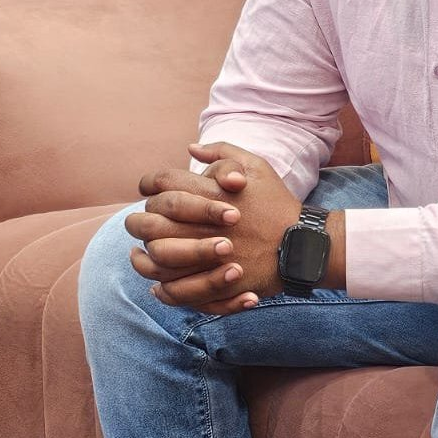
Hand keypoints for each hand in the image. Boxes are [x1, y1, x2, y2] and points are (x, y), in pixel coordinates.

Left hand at [127, 143, 301, 313]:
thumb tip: (191, 148)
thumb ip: (222, 152)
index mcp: (211, 193)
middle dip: (137, 222)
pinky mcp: (215, 283)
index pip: (162, 183)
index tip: (147, 190)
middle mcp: (204, 224)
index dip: (149, 184)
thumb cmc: (277, 203)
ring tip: (138, 255)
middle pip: (150, 222)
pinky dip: (161, 289)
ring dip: (142, 257)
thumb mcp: (257, 166)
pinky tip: (156, 284)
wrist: (302, 244)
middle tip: (135, 223)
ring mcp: (209, 256)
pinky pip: (176, 290)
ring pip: (157, 258)